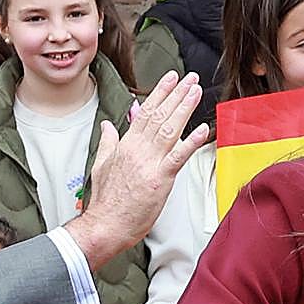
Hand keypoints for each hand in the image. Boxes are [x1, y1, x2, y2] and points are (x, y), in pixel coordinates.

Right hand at [68, 71, 209, 271]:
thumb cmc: (106, 201)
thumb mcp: (101, 164)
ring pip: (169, 129)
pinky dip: (191, 142)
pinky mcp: (159, 179)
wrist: (105, 224)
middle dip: (176, 94)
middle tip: (191, 78)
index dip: (160, 94)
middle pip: (159, 115)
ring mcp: (149, 163)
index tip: (171, 79)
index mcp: (125, 145)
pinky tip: (202, 129)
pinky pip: (178, 157)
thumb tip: (108, 124)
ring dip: (185, 108)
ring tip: (196, 91)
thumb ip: (108, 142)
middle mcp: (137, 149)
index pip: (144, 112)